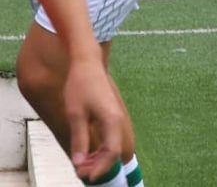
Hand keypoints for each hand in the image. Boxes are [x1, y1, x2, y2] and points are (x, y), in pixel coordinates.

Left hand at [61, 56, 124, 180]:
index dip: (100, 168)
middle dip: (97, 165)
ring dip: (97, 158)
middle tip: (78, 171)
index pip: (111, 152)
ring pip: (111, 146)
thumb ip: (79, 139)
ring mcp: (115, 119)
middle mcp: (117, 122)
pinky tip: (86, 152)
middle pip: (112, 151)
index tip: (84, 176)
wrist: (88, 64)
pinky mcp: (111, 116)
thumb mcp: (76, 115)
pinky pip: (108, 138)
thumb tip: (79, 162)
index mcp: (111, 121)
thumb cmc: (81, 86)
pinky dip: (99, 149)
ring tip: (80, 164)